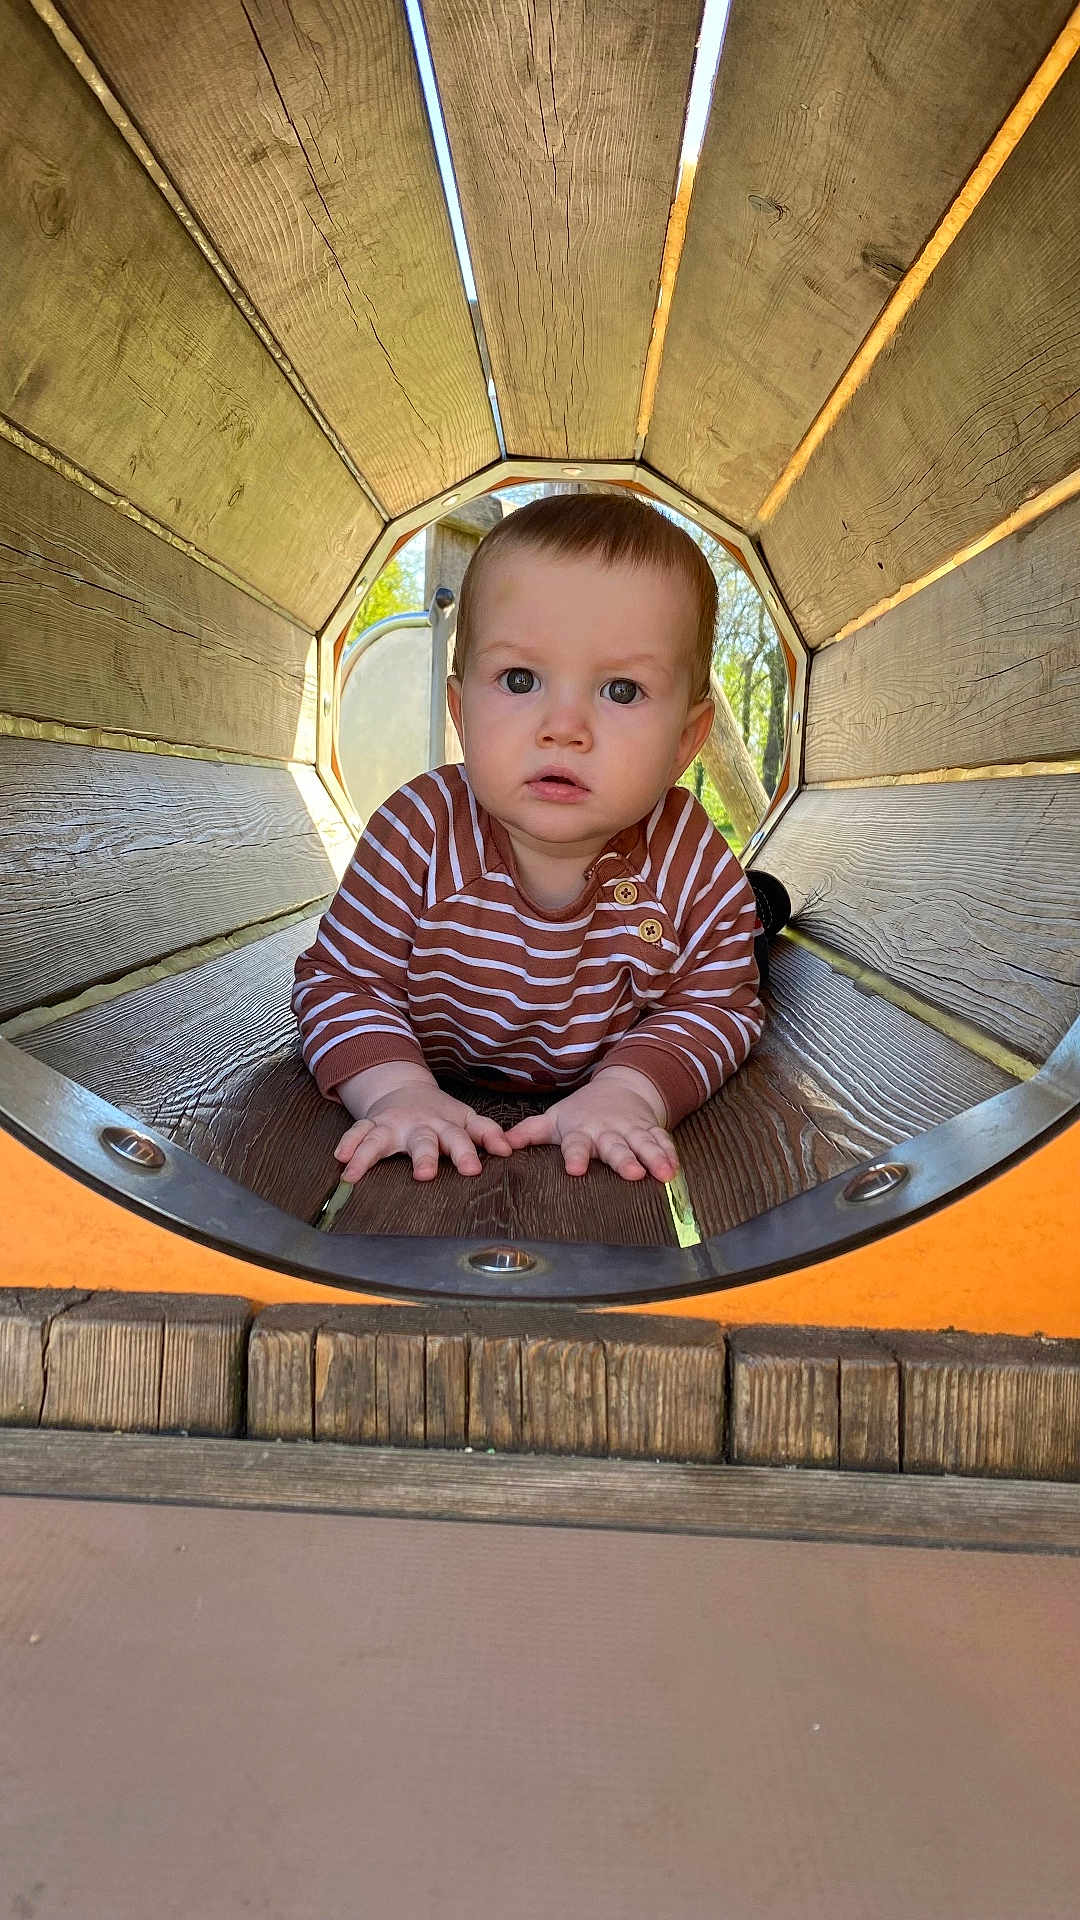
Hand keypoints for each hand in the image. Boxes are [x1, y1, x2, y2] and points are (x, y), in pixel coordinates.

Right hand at [334, 1070, 511, 1182]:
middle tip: (425, 1174)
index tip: (473, 1170)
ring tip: (354, 1172)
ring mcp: (393, 1125)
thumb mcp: (466, 1119)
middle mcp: (419, 1125)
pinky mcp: (372, 1125)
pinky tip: (340, 1158)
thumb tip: (509, 1150)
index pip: (461, 1138)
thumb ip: (487, 1133)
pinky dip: (348, 1143)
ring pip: (380, 1138)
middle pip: (423, 1140)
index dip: (467, 1152)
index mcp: (446, 1125)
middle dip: (424, 1156)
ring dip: (368, 1154)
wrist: (404, 1091)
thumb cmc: (441, 1115)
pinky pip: (357, 1132)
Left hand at [503, 1067, 678, 1182]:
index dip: (576, 1156)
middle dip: (624, 1160)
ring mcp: (631, 1130)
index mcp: (581, 1131)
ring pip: (643, 1144)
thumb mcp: (553, 1119)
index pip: (576, 1145)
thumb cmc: (580, 1112)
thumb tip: (500, 1145)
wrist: (620, 1087)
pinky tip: (677, 1169)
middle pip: (615, 1147)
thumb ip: (528, 1133)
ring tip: (664, 1174)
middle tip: (632, 1174)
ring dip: (654, 1158)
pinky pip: (662, 1140)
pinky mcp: (650, 1130)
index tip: (576, 1170)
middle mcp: (607, 1132)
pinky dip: (671, 1153)